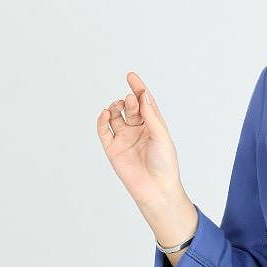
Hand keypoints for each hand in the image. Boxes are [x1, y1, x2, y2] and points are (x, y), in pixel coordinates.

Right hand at [96, 71, 184, 210]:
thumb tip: (143, 95)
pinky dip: (101, 121)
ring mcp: (124, 139)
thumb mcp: (161, 137)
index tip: (131, 76)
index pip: (144, 103)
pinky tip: (105, 114)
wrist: (156, 190)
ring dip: (115, 108)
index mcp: (153, 126)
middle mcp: (137, 131)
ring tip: (117, 108)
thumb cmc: (165, 165)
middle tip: (130, 101)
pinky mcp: (112, 149)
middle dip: (129, 101)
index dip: (138, 89)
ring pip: (115, 117)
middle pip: (129, 108)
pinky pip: (103, 131)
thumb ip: (151, 116)